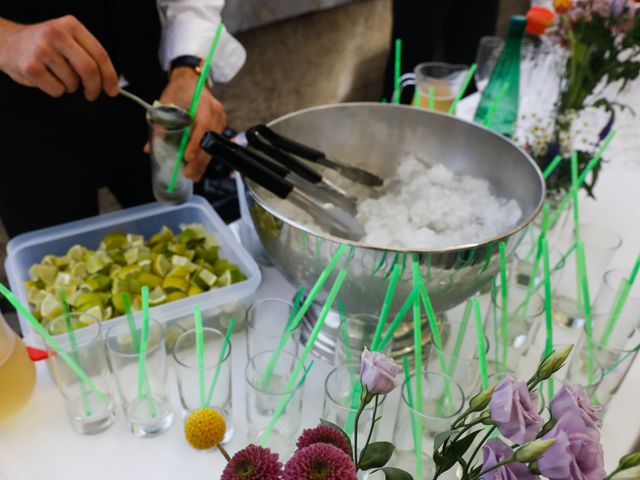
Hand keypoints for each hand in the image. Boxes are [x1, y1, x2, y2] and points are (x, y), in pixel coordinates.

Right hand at [0, 15, 118, 99]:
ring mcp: (42, 50)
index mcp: (71, 25)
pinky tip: (46, 78)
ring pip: (72, 82)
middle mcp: (56, 34)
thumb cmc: (43, 45)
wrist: (7, 43)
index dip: (110, 76)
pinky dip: (56, 90)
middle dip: (95, 87)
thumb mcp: (67, 38)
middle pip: (89, 69)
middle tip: (92, 94)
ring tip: (58, 75)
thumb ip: (88, 54)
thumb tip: (109, 81)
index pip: (100, 54)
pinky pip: (57, 90)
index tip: (113, 90)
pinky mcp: (32, 67)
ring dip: (70, 86)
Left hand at [155, 67, 226, 181]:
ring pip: (213, 145)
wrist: (191, 80)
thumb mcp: (166, 103)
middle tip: (188, 173)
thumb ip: (159, 125)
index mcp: (203, 102)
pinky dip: (205, 156)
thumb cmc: (179, 90)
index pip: (203, 124)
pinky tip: (198, 168)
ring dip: (203, 162)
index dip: (195, 142)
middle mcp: (215, 111)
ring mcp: (220, 119)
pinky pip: (213, 144)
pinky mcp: (219, 126)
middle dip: (199, 159)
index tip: (187, 157)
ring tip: (192, 175)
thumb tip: (149, 148)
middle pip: (209, 139)